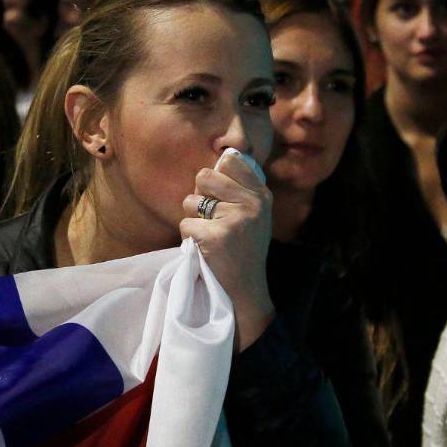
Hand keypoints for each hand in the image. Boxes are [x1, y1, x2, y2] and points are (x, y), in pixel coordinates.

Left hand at [180, 151, 274, 351]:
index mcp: (261, 195)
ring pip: (190, 202)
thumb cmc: (244, 250)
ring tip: (209, 235)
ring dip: (192, 219)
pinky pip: (185, 224)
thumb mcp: (253, 215)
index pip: (231, 161)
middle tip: (209, 217)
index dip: (216, 177)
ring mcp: (235, 219)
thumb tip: (223, 157)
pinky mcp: (216, 236)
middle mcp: (252, 203)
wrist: (246, 289)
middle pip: (204, 176)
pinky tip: (204, 248)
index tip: (219, 195)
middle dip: (198, 196)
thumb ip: (240, 189)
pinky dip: (188, 238)